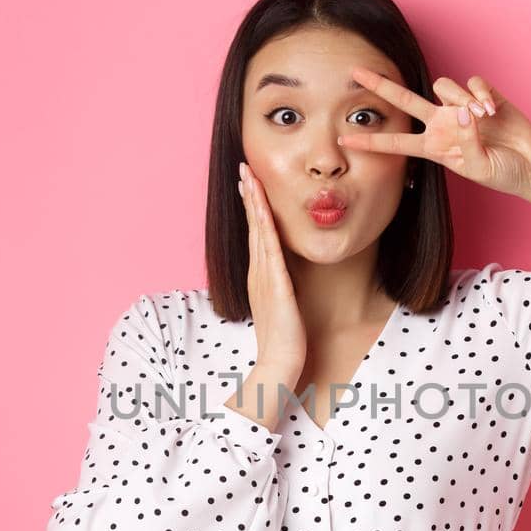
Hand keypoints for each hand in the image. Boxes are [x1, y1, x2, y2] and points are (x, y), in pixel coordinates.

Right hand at [237, 160, 305, 379]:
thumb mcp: (282, 306)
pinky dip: (264, 225)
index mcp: (259, 275)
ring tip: (248, 176)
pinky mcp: (274, 283)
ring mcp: (263, 276)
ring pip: (257, 231)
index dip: (252, 208)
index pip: (255, 234)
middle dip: (248, 195)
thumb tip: (286, 278)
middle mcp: (257, 272)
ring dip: (252, 202)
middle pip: (251, 225)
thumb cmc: (284, 340)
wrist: (279, 363)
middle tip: (243, 168)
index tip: (250, 184)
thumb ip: (282, 288)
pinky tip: (263, 207)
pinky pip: (269, 247)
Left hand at [336, 66, 530, 198]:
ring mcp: (460, 108)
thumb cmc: (503, 172)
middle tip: (356, 71)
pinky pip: (473, 83)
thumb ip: (467, 143)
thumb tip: (462, 112)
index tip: (344, 140)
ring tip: (484, 119)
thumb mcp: (480, 168)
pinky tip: (493, 110)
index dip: (370, 142)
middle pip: (404, 100)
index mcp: (434, 146)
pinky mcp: (482, 95)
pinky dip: (482, 95)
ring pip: (445, 87)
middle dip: (380, 86)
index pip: (396, 142)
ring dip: (462, 99)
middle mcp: (442, 123)